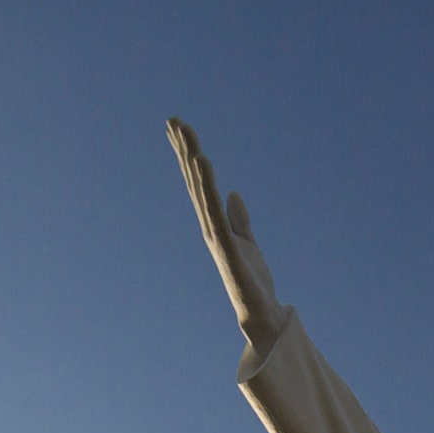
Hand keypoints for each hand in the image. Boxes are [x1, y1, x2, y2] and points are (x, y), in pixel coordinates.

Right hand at [167, 117, 283, 353]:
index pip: (199, 183)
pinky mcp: (225, 243)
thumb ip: (239, 219)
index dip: (189, 155)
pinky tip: (202, 161)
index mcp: (215, 224)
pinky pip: (214, 208)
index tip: (179, 130)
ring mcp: (215, 234)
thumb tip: (233, 193)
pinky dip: (207, 184)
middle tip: (173, 119)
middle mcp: (210, 226)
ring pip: (200, 189)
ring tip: (184, 131)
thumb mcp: (248, 242)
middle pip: (194, 179)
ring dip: (191, 159)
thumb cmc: (253, 282)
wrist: (260, 313)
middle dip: (184, 149)